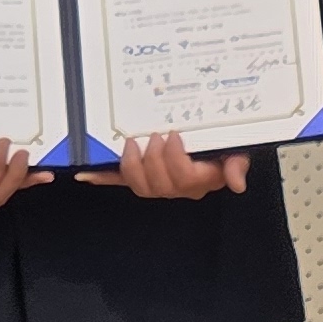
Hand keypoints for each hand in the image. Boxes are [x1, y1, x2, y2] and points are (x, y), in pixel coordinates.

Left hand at [79, 129, 252, 199]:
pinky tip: (85, 174)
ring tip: (130, 144)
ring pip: (140, 186)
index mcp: (200, 180)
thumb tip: (237, 184)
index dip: (174, 158)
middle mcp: (178, 187)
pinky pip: (121, 181)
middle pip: (159, 185)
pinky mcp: (142, 177)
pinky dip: (103, 178)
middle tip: (153, 135)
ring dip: (132, 166)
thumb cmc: (224, 147)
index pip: (184, 177)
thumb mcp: (237, 151)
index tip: (173, 134)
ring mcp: (158, 184)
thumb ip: (236, 165)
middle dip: (152, 160)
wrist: (215, 148)